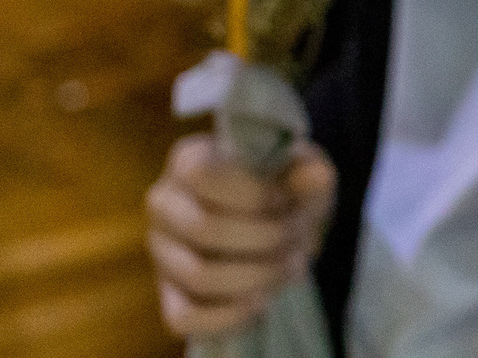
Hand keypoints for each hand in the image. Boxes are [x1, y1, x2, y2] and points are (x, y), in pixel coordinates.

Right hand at [146, 132, 336, 337]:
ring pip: (198, 275)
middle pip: (205, 229)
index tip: (285, 201)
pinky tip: (262, 303)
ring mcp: (161, 251)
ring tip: (291, 265)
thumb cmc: (284, 185)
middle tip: (298, 237)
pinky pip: (183, 317)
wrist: (277, 218)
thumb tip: (316, 177)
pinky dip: (228, 316)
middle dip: (266, 237)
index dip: (253, 193)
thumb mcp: (303, 170)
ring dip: (257, 275)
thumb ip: (310, 171)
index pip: (205, 176)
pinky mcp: (168, 293)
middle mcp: (164, 203)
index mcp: (188, 159)